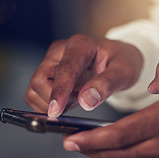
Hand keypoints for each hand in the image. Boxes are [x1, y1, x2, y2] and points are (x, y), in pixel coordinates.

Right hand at [25, 34, 142, 116]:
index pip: (64, 69)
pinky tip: (69, 100)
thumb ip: (106, 85)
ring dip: (51, 102)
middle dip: (54, 99)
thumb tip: (86, 101)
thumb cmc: (121, 62)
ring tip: (76, 99)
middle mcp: (60, 51)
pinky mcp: (47, 73)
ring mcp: (51, 62)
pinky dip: (48, 104)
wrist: (117, 60)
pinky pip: (36, 94)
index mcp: (80, 45)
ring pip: (34, 89)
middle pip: (40, 79)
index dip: (59, 91)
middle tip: (79, 101)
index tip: (56, 112)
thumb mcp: (124, 72)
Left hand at [62, 57, 158, 157]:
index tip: (71, 139)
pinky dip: (128, 155)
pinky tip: (121, 147)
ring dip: (106, 153)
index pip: (118, 135)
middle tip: (70, 144)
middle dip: (89, 149)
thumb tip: (150, 86)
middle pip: (117, 153)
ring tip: (90, 144)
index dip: (91, 139)